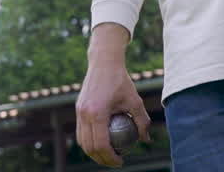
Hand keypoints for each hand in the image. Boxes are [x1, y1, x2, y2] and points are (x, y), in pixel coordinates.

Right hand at [75, 41, 149, 166]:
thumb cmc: (121, 81)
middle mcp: (84, 114)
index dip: (110, 157)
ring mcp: (79, 111)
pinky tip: (100, 142)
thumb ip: (142, 121)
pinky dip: (88, 141)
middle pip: (89, 146)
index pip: (101, 144)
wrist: (104, 62)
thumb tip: (146, 139)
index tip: (121, 161)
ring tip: (107, 155)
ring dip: (93, 152)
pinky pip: (80, 131)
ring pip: (82, 140)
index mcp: (97, 113)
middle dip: (101, 159)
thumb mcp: (135, 100)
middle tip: (115, 162)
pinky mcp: (78, 108)